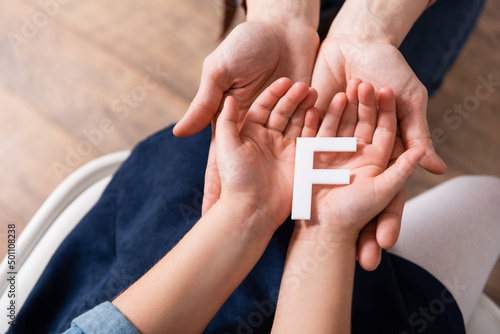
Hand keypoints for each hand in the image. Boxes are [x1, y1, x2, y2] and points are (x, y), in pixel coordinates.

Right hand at [173, 19, 318, 214]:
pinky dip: (308, 157)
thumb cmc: (246, 44)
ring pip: (280, 161)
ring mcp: (282, 125)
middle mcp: (257, 130)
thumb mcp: (221, 71)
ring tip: (284, 205)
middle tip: (247, 228)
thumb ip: (206, 102)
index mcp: (234, 122)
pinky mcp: (305, 116)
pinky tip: (311, 180)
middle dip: (250, 199)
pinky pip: (308, 139)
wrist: (283, 26)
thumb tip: (180, 134)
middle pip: (253, 172)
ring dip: (281, 180)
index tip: (211, 221)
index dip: (215, 192)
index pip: (220, 165)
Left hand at [214, 78, 318, 229]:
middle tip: (305, 86)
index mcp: (249, 133)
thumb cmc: (235, 179)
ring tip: (314, 93)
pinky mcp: (299, 162)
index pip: (263, 107)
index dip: (274, 93)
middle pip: (282, 112)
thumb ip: (225, 121)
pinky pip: (308, 139)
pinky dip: (314, 125)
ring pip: (297, 122)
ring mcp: (285, 150)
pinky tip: (318, 112)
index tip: (285, 80)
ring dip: (305, 107)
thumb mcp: (226, 147)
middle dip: (293, 98)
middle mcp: (268, 139)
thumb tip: (228, 99)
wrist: (252, 211)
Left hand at [312, 36, 443, 269]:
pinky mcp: (316, 132)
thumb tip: (436, 169)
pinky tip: (302, 202)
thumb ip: (418, 133)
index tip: (385, 245)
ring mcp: (337, 145)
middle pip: (360, 198)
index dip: (389, 217)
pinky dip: (308, 177)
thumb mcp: (410, 100)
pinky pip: (312, 158)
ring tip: (327, 239)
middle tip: (358, 259)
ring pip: (333, 185)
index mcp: (387, 149)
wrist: (356, 43)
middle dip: (360, 226)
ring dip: (331, 211)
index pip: (391, 192)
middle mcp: (361, 152)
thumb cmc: (390, 68)